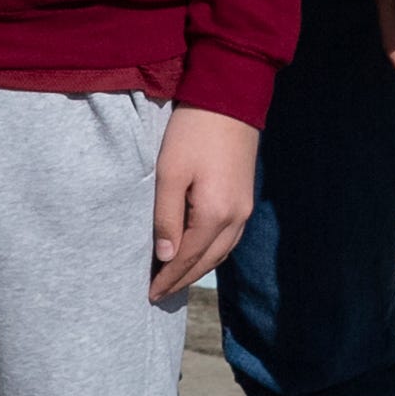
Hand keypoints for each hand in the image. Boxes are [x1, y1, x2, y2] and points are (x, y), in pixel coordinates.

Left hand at [149, 104, 260, 302]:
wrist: (229, 101)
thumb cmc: (191, 134)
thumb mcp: (169, 174)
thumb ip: (166, 217)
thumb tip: (166, 257)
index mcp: (215, 215)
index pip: (187, 259)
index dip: (167, 278)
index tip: (149, 294)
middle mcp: (235, 218)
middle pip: (206, 262)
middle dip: (181, 280)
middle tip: (158, 294)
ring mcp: (244, 209)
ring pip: (220, 253)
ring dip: (197, 269)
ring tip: (173, 279)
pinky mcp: (245, 198)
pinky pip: (229, 238)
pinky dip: (211, 252)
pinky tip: (197, 253)